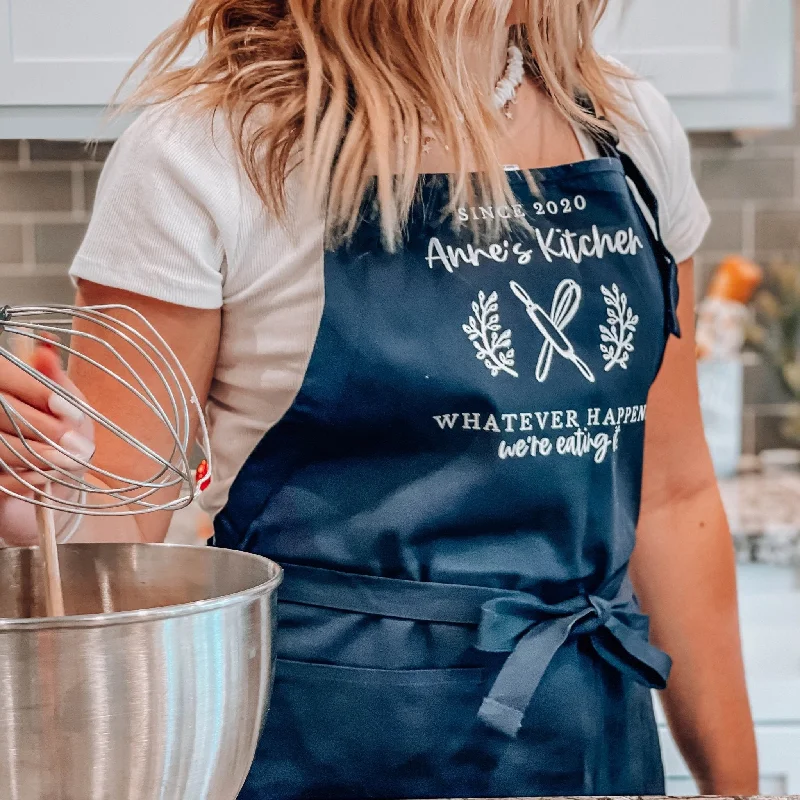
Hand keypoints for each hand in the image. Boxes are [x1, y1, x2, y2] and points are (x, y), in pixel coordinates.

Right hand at [0, 343, 94, 545]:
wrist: (58, 493)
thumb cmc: (65, 443)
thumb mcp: (71, 408)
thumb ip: (57, 380)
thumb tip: (46, 343)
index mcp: (2, 389)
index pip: (4, 375)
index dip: (37, 391)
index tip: (70, 409)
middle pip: (0, 409)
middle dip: (42, 427)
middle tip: (78, 444)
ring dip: (41, 455)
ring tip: (71, 462)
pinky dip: (28, 478)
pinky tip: (46, 479)